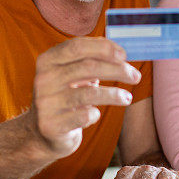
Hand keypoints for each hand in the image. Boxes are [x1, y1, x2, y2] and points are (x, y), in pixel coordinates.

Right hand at [28, 37, 140, 157]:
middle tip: (136, 77)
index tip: (124, 55)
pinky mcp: (51, 125)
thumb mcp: (71, 73)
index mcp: (47, 60)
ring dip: (114, 94)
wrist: (42, 132)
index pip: (77, 46)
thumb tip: (119, 50)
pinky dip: (95, 114)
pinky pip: (84, 116)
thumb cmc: (65, 96)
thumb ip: (89, 58)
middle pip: (88, 67)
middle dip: (117, 70)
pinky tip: (96, 114)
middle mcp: (43, 79)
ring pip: (89, 93)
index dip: (104, 48)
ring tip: (128, 98)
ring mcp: (46, 102)